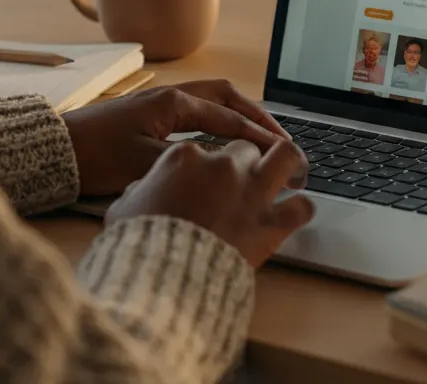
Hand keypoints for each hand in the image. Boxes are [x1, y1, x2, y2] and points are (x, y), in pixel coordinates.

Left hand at [63, 79, 294, 196]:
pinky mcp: (150, 115)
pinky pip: (196, 111)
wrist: (55, 150)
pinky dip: (219, 121)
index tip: (282, 150)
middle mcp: (170, 95)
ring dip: (238, 114)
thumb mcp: (145, 164)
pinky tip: (224, 141)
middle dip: (256, 115)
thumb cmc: (96, 157)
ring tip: (261, 137)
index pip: (227, 116)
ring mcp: (159, 103)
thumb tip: (225, 164)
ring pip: (211, 100)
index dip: (258, 134)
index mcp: (172, 103)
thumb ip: (189, 161)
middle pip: (225, 96)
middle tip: (280, 138)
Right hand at [106, 138, 314, 267]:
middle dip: (246, 160)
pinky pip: (301, 207)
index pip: (204, 148)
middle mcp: (223, 166)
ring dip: (290, 161)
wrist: (164, 279)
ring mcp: (251, 192)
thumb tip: (140, 192)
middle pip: (245, 148)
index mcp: (185, 157)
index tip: (205, 178)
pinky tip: (298, 212)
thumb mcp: (125, 208)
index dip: (206, 165)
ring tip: (292, 171)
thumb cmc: (140, 243)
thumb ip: (139, 192)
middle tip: (247, 176)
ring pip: (286, 155)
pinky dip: (301, 208)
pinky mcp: (270, 224)